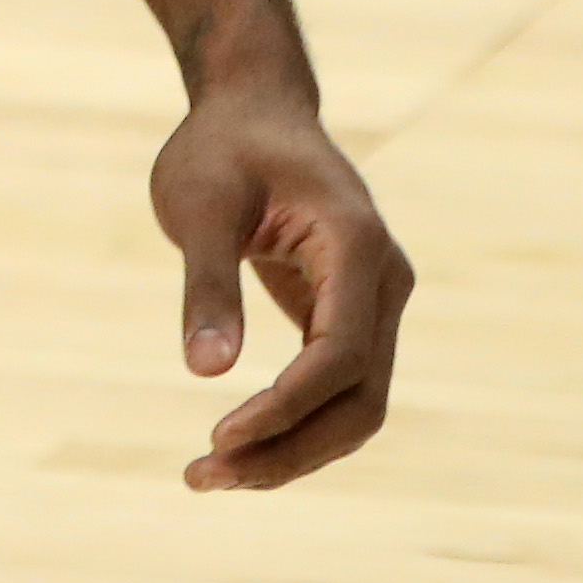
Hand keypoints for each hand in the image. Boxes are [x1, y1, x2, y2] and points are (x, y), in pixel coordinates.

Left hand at [152, 84, 409, 490]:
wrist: (254, 107)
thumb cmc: (223, 146)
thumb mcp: (200, 203)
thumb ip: (207, 283)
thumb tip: (205, 371)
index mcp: (355, 245)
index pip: (338, 355)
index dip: (285, 407)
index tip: (218, 437)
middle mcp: (383, 280)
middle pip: (359, 398)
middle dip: (289, 448)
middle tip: (201, 475)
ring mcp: (376, 302)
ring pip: (356, 406)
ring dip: (292, 450)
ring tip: (208, 474)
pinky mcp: (352, 316)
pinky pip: (338, 389)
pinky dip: (294, 425)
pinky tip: (237, 447)